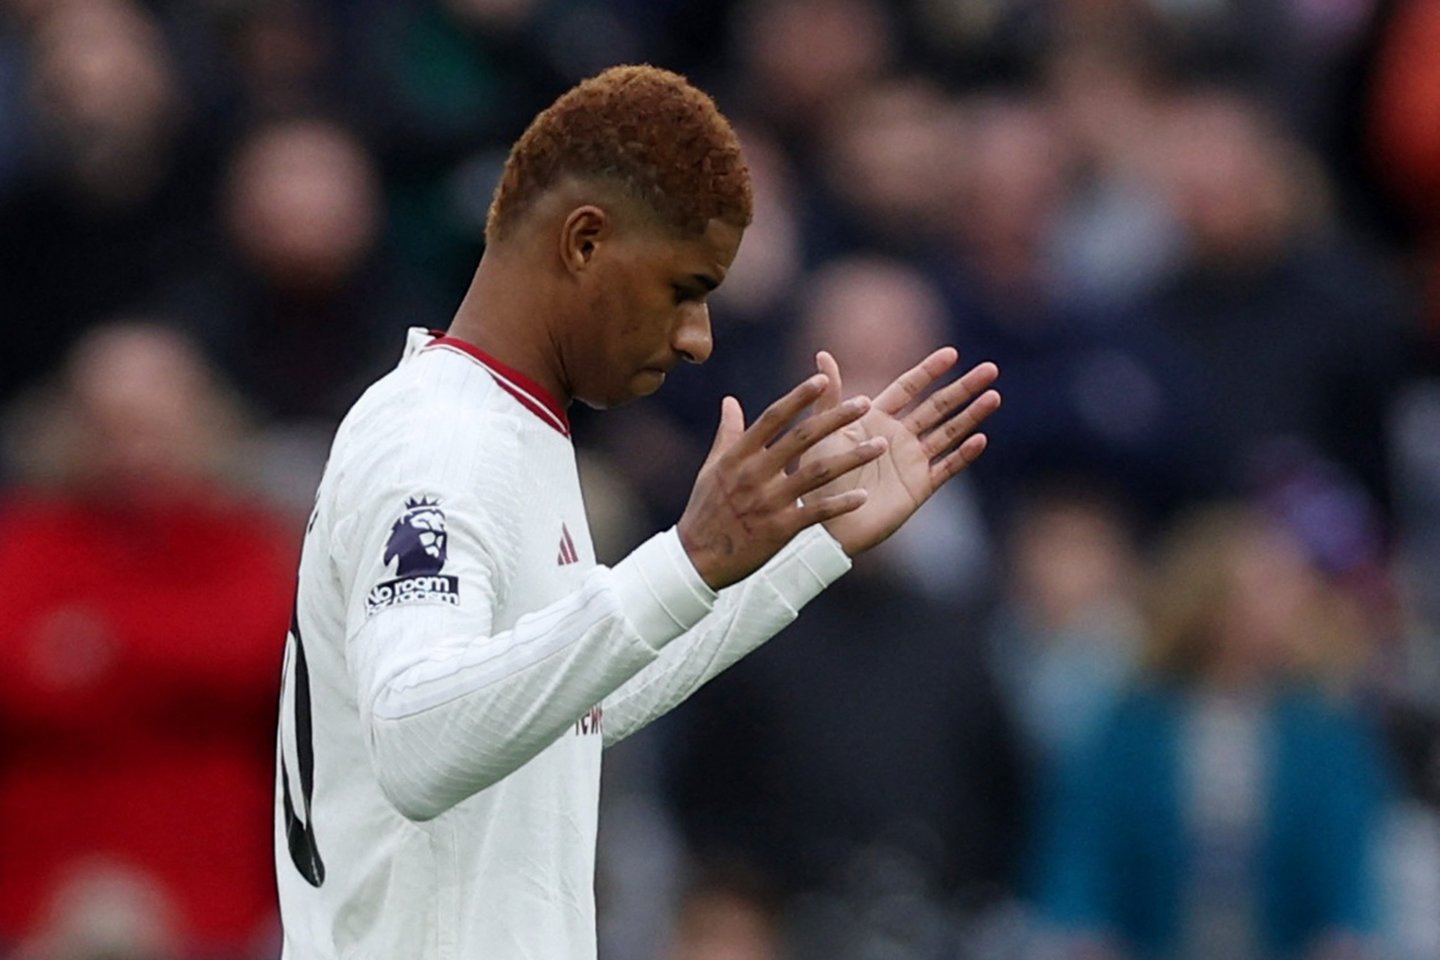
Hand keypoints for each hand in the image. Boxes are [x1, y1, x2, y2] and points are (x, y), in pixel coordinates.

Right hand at [677, 373, 889, 589]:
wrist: (697, 560)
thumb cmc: (705, 510)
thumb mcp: (712, 468)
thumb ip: (728, 433)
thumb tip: (730, 400)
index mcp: (739, 456)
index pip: (773, 417)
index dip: (798, 397)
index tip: (823, 379)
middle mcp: (755, 474)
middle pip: (801, 438)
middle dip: (835, 418)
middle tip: (865, 402)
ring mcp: (769, 501)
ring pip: (817, 472)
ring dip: (851, 457)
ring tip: (880, 446)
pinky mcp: (779, 529)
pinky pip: (816, 513)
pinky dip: (840, 504)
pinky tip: (863, 495)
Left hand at [801, 348, 999, 555]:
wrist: (825, 523)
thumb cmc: (816, 477)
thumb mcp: (822, 432)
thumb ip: (830, 397)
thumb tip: (823, 354)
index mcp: (876, 419)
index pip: (909, 388)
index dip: (929, 371)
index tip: (952, 353)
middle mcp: (898, 436)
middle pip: (937, 406)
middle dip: (963, 388)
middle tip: (990, 369)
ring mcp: (911, 461)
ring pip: (948, 432)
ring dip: (971, 416)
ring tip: (994, 396)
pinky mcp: (919, 487)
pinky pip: (947, 468)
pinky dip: (963, 455)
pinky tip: (980, 439)